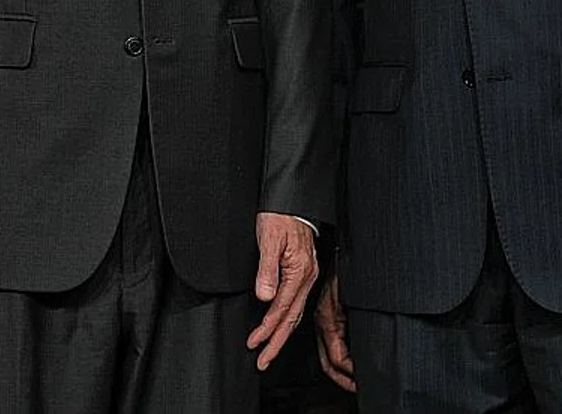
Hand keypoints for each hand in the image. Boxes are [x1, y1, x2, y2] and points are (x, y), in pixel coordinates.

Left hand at [247, 212, 317, 370]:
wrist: (292, 200)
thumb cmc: (280, 216)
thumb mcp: (269, 240)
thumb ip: (267, 270)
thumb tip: (264, 296)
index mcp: (300, 271)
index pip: (282, 308)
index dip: (267, 328)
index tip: (254, 343)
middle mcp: (307, 277)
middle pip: (292, 318)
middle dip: (276, 342)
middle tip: (263, 361)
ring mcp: (307, 276)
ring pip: (295, 313)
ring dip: (281, 334)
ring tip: (268, 350)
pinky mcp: (303, 273)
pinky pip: (296, 303)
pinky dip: (286, 319)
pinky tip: (278, 326)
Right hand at [314, 272, 355, 392]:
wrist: (335, 252)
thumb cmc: (344, 268)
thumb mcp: (353, 296)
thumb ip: (356, 323)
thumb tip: (359, 350)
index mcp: (327, 321)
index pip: (337, 358)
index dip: (350, 373)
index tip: (363, 380)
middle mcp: (322, 323)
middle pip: (328, 363)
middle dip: (342, 380)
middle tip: (357, 389)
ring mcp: (324, 320)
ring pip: (328, 355)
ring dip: (341, 371)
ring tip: (355, 381)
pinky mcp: (328, 316)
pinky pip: (332, 343)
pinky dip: (341, 357)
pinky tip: (353, 359)